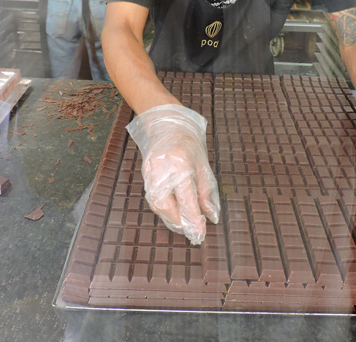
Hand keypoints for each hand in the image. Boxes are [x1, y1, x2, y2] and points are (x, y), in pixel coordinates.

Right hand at [126, 104, 219, 244]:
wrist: (168, 123)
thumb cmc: (189, 142)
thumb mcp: (203, 165)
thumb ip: (206, 192)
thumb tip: (210, 216)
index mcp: (181, 164)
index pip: (186, 199)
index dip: (193, 219)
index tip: (200, 232)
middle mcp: (162, 169)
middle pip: (166, 205)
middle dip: (179, 222)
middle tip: (193, 232)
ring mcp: (150, 170)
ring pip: (157, 204)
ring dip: (171, 218)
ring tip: (185, 226)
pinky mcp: (145, 173)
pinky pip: (152, 197)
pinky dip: (163, 209)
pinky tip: (174, 214)